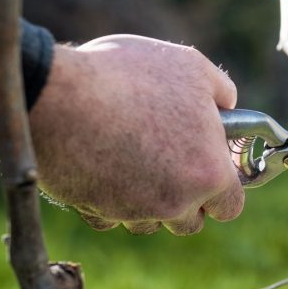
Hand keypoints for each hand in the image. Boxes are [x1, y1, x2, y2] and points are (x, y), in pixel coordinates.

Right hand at [29, 35, 242, 234]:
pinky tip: (102, 159)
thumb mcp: (191, 66)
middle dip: (186, 198)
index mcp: (209, 173)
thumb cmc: (130, 75)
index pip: (230, 206)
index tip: (211, 169)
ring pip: (149, 220)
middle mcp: (175, 202)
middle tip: (172, 159)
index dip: (223, 188)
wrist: (57, 93)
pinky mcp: (92, 211)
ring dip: (147, 199)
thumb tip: (226, 107)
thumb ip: (220, 93)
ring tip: (133, 153)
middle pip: (191, 222)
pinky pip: (109, 215)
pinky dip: (108, 195)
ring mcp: (132, 211)